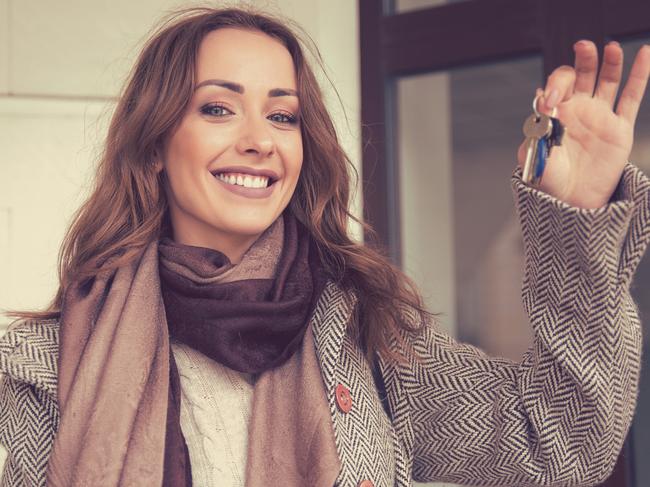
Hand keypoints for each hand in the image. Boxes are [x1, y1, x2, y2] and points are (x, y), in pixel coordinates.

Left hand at [517, 41, 649, 208]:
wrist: (569, 201)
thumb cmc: (547, 180)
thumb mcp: (535, 154)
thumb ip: (537, 128)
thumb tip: (540, 99)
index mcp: (554, 114)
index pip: (556, 87)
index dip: (554, 85)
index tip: (550, 98)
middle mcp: (576, 110)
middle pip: (581, 75)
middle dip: (582, 60)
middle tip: (582, 47)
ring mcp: (599, 117)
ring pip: (607, 81)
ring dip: (608, 62)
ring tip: (609, 48)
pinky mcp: (619, 128)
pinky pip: (631, 98)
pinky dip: (639, 75)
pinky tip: (644, 54)